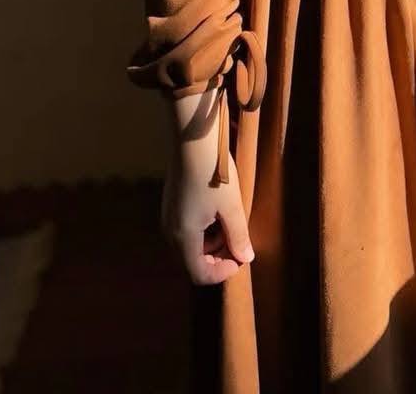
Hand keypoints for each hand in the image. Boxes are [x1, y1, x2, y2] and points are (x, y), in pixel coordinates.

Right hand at [160, 93, 255, 285]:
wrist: (193, 140)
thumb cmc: (214, 174)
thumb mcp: (232, 207)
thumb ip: (239, 236)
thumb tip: (247, 258)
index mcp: (184, 237)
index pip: (199, 274)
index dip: (222, 272)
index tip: (240, 256)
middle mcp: (171, 232)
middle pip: (193, 261)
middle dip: (218, 256)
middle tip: (239, 239)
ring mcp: (168, 217)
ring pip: (191, 245)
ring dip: (212, 242)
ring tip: (230, 221)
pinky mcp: (171, 205)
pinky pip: (187, 229)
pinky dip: (204, 229)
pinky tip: (218, 210)